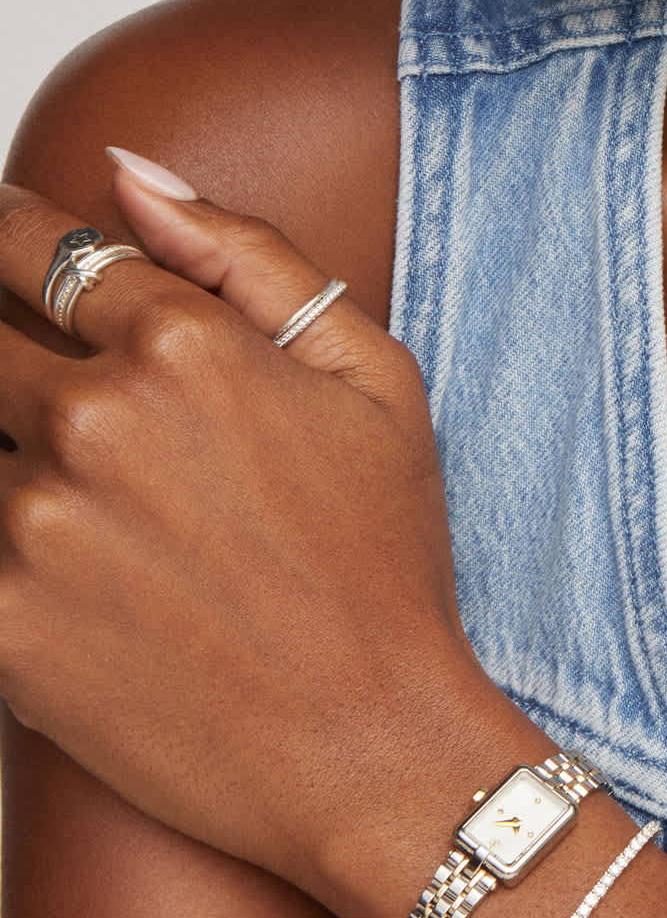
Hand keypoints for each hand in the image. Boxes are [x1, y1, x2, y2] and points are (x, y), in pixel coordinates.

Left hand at [0, 157, 492, 909]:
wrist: (364, 743)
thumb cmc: (379, 557)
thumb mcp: (367, 373)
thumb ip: (244, 253)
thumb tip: (132, 173)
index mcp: (182, 341)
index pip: (37, 246)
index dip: (5, 233)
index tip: (3, 241)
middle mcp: (92, 418)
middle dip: (5, 350)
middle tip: (70, 411)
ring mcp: (33, 524)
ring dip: (15, 449)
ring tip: (95, 498)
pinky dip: (10, 533)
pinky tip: (75, 560)